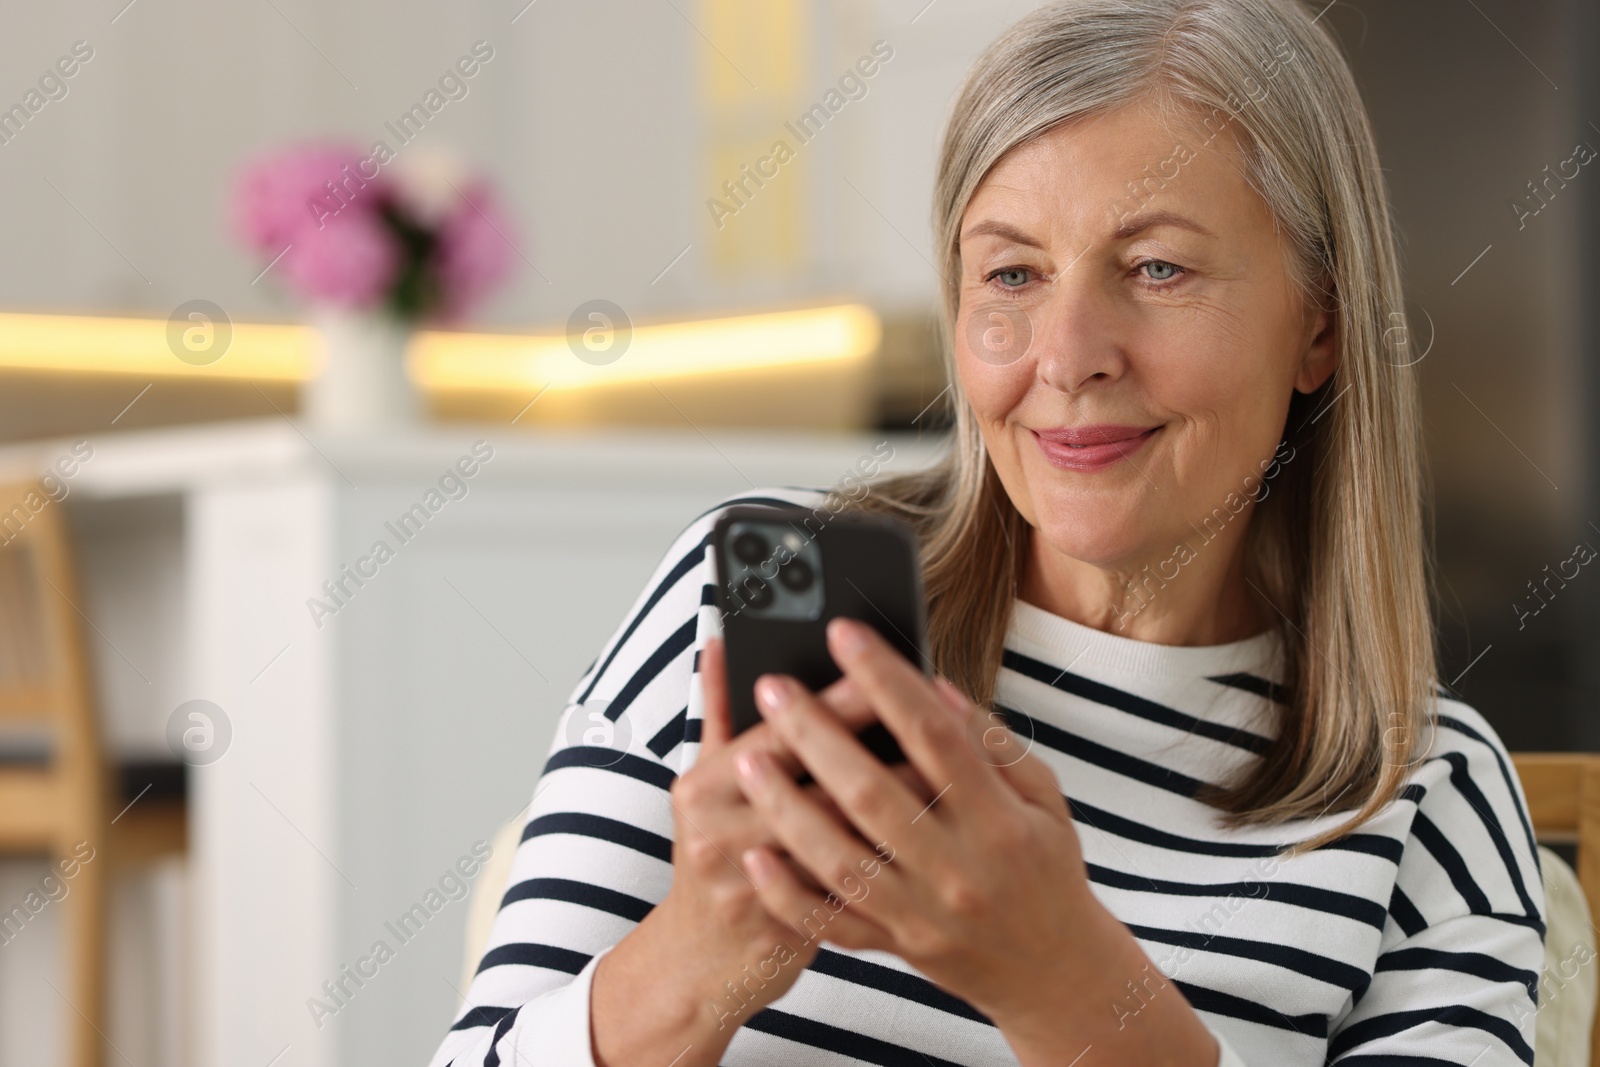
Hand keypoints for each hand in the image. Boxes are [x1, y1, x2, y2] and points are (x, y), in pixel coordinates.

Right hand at [590, 636, 935, 1066]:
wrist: (696, 963)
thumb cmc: (713, 854)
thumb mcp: (706, 779)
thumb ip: (718, 708)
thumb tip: (723, 639)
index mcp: (705, 788)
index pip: (780, 730)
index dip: (838, 700)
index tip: (884, 667)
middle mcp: (722, 837)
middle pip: (819, 782)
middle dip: (883, 748)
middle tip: (937, 710)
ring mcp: (756, 890)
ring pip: (846, 838)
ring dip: (900, 805)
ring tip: (948, 771)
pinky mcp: (789, 934)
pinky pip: (854, 893)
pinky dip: (894, 861)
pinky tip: (931, 840)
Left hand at [729, 618, 1218, 1065]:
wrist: (1057, 974)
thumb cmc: (1047, 869)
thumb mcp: (1045, 800)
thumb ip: (994, 745)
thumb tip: (936, 687)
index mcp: (1000, 820)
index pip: (935, 735)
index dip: (887, 680)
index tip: (844, 635)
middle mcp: (958, 867)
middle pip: (873, 794)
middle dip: (816, 735)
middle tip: (772, 687)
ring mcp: (923, 913)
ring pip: (840, 860)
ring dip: (786, 809)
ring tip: (744, 760)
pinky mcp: (898, 947)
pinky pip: (832, 924)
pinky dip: (790, 895)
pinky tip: (756, 858)